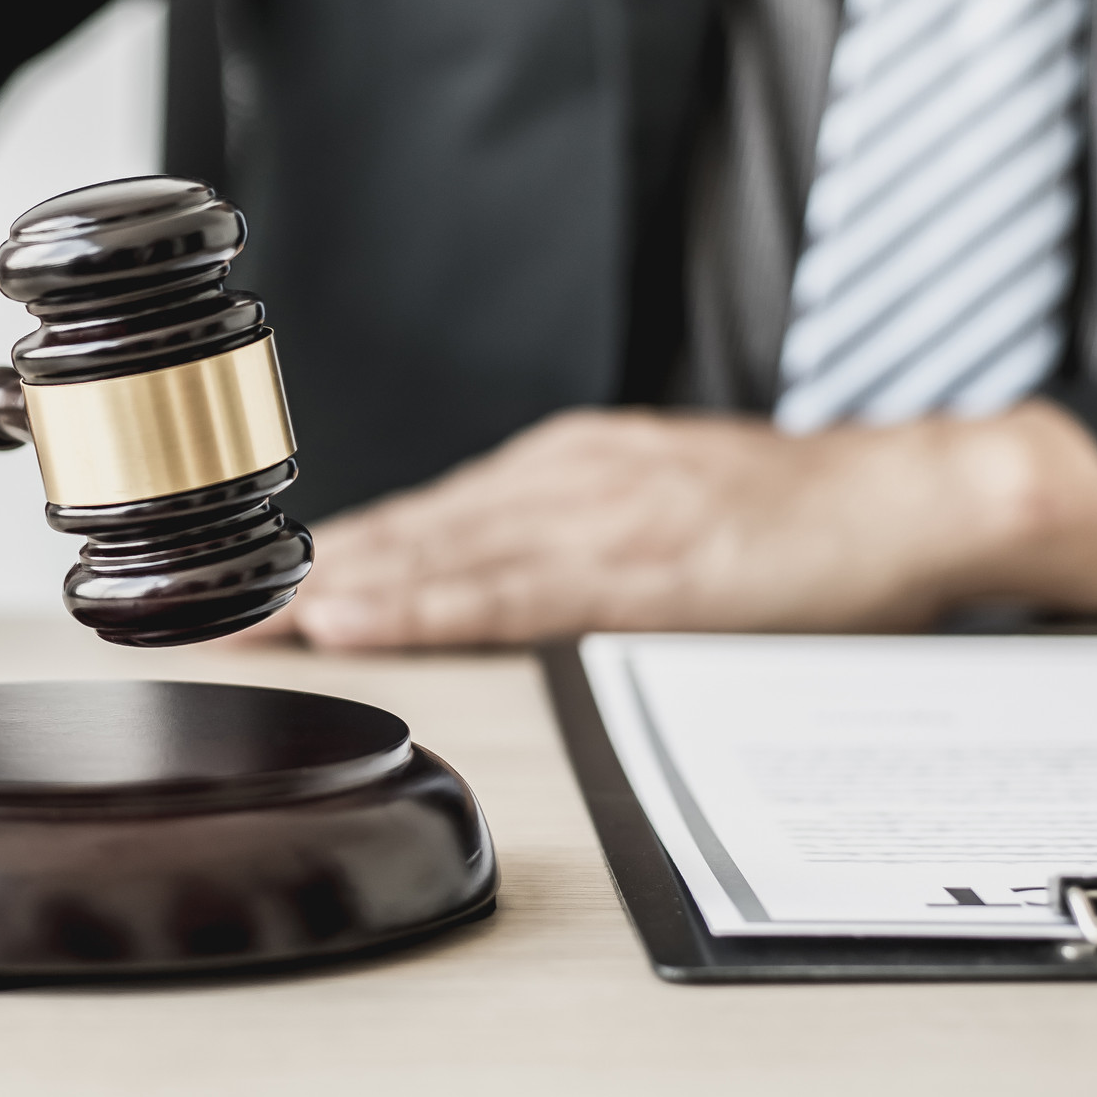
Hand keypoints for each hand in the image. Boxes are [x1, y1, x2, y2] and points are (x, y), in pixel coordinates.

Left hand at [258, 402, 1096, 647]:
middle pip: (400, 536)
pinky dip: (427, 604)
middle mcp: (564, 482)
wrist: (905, 498)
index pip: (411, 522)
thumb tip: (460, 583)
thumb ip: (558, 543)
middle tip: (191, 613)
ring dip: (331, 593)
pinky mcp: (646, 561)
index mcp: (563, 473)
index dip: (312, 559)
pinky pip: (514, 591)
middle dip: (289, 580)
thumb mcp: (652, 508)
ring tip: (241, 624)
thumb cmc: (782, 520)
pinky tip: (359, 621)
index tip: (225, 588)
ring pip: (438, 557)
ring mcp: (600, 515)